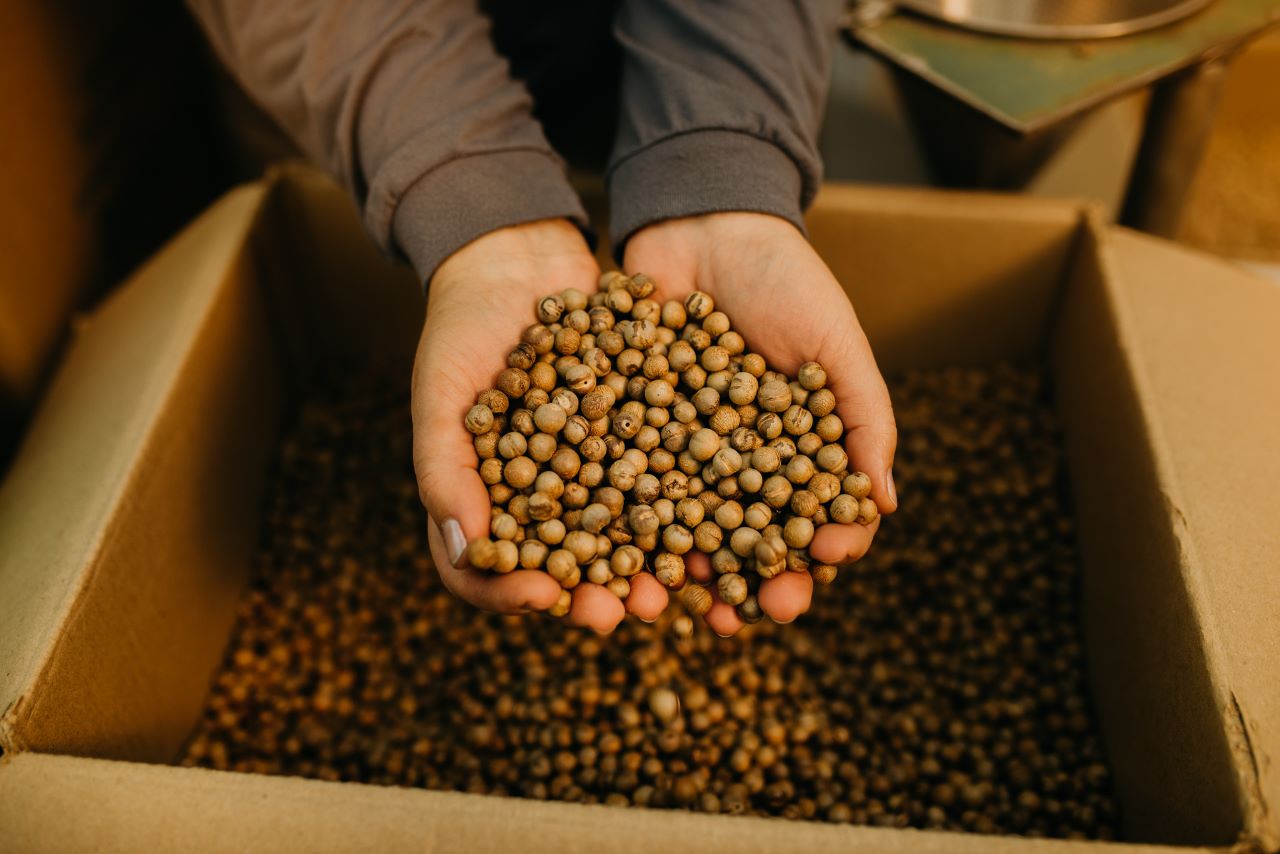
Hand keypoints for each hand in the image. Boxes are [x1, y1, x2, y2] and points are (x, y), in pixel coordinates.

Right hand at [413, 218, 667, 632]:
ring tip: (682, 585)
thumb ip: (445, 470)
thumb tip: (466, 549)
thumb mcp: (442, 394)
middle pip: (566, 568)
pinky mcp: (641, 440)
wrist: (518, 260)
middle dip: (599, 595)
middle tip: (629, 614)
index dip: (509, 592)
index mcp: (485, 504)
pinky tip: (720, 516)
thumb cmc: (461, 330)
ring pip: (624, 537)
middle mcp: (544, 501)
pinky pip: (666, 481)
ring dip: (652, 566)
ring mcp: (595, 473)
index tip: (542, 596)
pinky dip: (689, 503)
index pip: (486, 570)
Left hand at [624, 212, 897, 635]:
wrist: (703, 218)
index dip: (816, 556)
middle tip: (735, 622)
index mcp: (794, 453)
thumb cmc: (785, 278)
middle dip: (740, 587)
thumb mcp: (834, 341)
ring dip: (671, 574)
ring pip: (676, 530)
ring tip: (665, 606)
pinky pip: (618, 487)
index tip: (816, 575)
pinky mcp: (624, 430)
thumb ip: (862, 418)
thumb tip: (886, 505)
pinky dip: (614, 524)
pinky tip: (606, 555)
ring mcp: (678, 452)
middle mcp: (736, 463)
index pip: (811, 522)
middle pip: (741, 543)